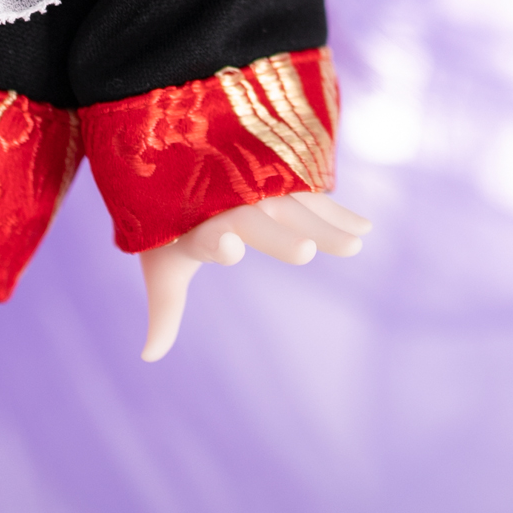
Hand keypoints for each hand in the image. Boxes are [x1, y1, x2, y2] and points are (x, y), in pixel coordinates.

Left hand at [138, 192, 369, 362]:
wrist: (172, 156)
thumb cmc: (170, 224)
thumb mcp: (164, 266)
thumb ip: (165, 311)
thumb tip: (148, 357)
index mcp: (198, 226)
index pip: (207, 238)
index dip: (216, 245)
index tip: (228, 248)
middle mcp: (230, 203)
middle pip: (256, 222)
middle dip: (277, 237)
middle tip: (305, 252)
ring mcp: (257, 188)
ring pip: (293, 208)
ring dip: (325, 224)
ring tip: (356, 242)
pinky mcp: (279, 181)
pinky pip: (311, 199)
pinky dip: (337, 211)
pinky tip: (365, 228)